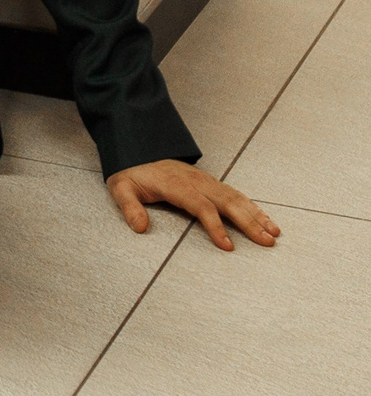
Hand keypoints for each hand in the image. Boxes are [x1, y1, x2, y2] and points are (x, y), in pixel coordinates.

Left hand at [106, 159, 279, 250]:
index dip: (215, 226)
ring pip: (236, 198)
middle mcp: (196, 181)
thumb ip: (130, 207)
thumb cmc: (132, 172)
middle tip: (266, 241)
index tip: (227, 246)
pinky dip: (253, 207)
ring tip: (274, 233)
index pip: (201, 206)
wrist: (139, 149)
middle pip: (227, 202)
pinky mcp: (211, 183)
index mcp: (176, 184)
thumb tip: (139, 227)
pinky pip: (236, 194)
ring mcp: (206, 181)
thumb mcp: (121, 188)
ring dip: (257, 215)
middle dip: (248, 223)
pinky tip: (265, 219)